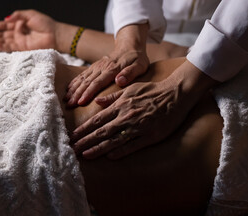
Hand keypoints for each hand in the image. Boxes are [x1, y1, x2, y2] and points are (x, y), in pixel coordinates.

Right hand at [0, 9, 66, 51]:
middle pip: (2, 35)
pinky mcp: (23, 49)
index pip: (5, 25)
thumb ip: (18, 15)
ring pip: (4, 41)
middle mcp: (18, 34)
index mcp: (20, 25)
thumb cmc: (45, 24)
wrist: (55, 35)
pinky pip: (10, 48)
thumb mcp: (30, 15)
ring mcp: (20, 42)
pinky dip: (1, 46)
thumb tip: (6, 19)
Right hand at [65, 24, 149, 105]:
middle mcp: (102, 67)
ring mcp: (97, 66)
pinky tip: (68, 89)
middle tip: (69, 105)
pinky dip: (74, 82)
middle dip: (77, 94)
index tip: (80, 102)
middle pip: (87, 81)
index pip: (98, 82)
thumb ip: (130, 73)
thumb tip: (119, 81)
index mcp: (112, 69)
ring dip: (73, 89)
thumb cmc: (137, 59)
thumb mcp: (139, 66)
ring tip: (66, 99)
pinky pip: (82, 74)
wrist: (130, 46)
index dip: (88, 93)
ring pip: (82, 78)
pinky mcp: (94, 66)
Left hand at [71, 60, 217, 158]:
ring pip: (114, 140)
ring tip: (85, 155)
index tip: (72, 136)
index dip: (84, 129)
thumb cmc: (152, 90)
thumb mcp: (130, 89)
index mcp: (121, 105)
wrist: (175, 94)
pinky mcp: (150, 136)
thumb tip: (97, 101)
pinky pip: (133, 145)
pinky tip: (110, 157)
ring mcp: (138, 127)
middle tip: (72, 149)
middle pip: (102, 131)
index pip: (98, 119)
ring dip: (98, 148)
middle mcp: (126, 117)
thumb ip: (113, 97)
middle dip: (85, 141)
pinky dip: (121, 151)